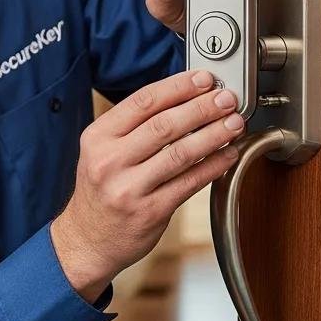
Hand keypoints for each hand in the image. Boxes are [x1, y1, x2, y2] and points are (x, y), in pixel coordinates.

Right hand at [50, 70, 244, 301]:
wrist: (86, 240)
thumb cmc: (100, 192)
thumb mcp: (100, 152)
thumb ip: (133, 128)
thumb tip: (183, 100)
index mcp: (97, 138)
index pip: (142, 102)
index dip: (177, 87)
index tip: (203, 79)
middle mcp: (110, 161)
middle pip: (164, 125)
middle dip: (202, 107)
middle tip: (225, 98)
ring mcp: (129, 188)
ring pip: (181, 153)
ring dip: (214, 134)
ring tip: (234, 123)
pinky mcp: (150, 211)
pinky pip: (189, 183)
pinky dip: (213, 166)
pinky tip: (227, 155)